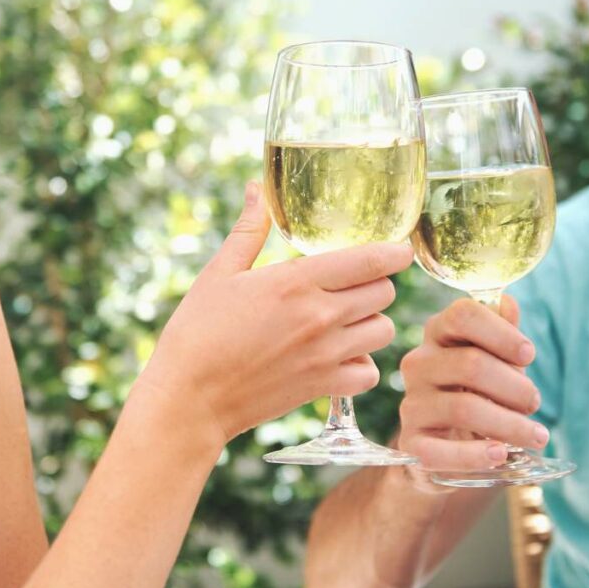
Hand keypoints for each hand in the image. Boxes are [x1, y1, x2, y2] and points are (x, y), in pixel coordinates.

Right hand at [137, 181, 413, 447]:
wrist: (188, 398)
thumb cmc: (197, 332)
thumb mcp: (219, 273)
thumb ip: (248, 230)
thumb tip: (255, 189)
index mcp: (296, 281)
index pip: (371, 261)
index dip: (395, 252)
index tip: (399, 249)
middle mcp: (320, 316)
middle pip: (385, 292)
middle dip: (377, 283)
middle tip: (355, 284)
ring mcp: (325, 354)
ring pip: (384, 330)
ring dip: (372, 322)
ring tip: (348, 319)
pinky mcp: (323, 386)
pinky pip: (370, 373)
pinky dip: (362, 364)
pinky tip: (341, 355)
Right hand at [397, 296, 548, 472]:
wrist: (445, 444)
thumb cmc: (477, 391)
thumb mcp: (494, 359)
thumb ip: (502, 332)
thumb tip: (508, 302)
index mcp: (438, 333)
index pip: (462, 315)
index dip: (500, 332)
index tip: (528, 355)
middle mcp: (419, 364)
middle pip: (470, 364)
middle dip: (515, 386)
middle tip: (535, 403)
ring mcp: (411, 404)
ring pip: (463, 408)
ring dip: (509, 424)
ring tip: (535, 435)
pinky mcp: (412, 443)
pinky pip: (442, 451)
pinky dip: (476, 454)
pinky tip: (500, 455)